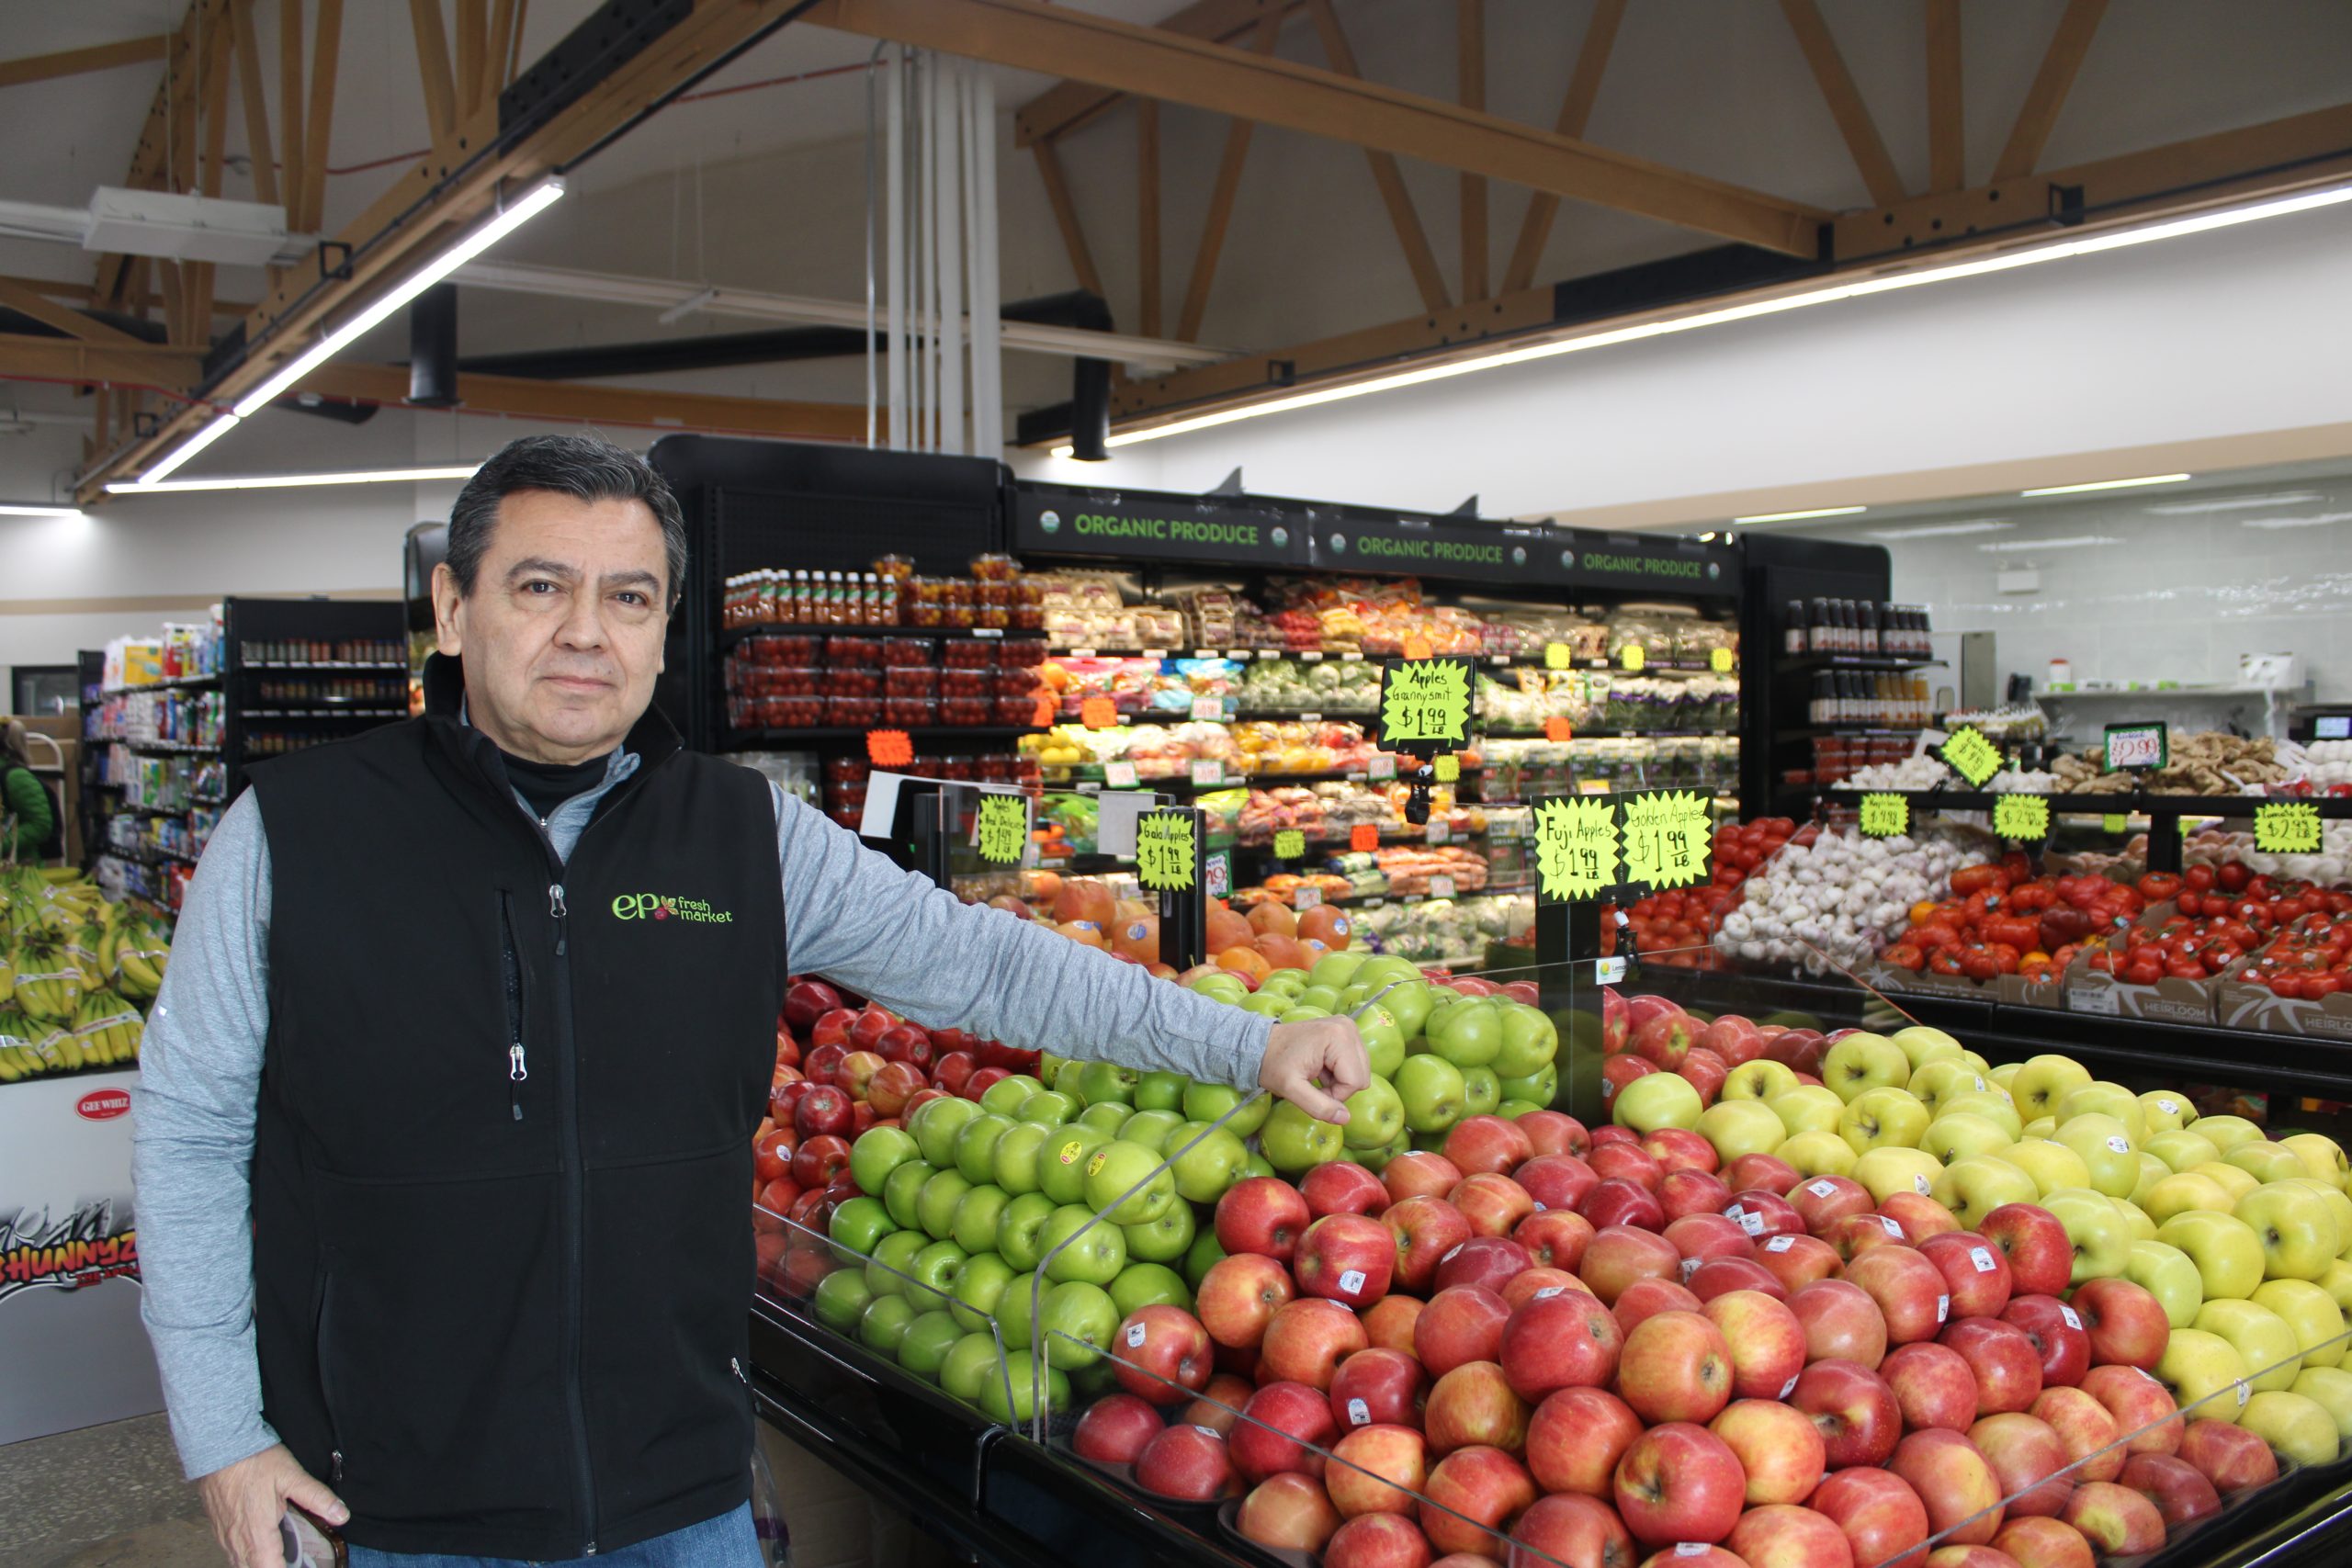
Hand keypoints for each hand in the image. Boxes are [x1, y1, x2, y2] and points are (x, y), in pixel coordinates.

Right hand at [196, 1444, 346, 1567]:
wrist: (219, 1446)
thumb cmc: (254, 1461)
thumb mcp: (292, 1475)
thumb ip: (316, 1498)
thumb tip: (341, 1515)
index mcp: (258, 1534)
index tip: (301, 1565)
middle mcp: (237, 1541)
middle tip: (293, 1560)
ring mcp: (224, 1536)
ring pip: (240, 1563)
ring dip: (259, 1563)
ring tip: (279, 1555)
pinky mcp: (218, 1528)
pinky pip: (231, 1552)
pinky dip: (246, 1555)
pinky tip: (259, 1544)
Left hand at [1258, 1016, 1368, 1124]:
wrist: (1260, 1044)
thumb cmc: (1272, 1064)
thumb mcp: (1291, 1089)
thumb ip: (1318, 1106)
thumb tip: (1345, 1118)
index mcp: (1338, 1037)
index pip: (1356, 1081)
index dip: (1336, 1095)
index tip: (1313, 1090)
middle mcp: (1348, 1028)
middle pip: (1361, 1075)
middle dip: (1339, 1088)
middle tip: (1314, 1084)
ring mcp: (1347, 1028)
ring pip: (1359, 1071)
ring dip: (1339, 1081)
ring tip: (1316, 1075)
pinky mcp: (1344, 1032)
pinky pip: (1354, 1063)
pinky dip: (1338, 1072)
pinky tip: (1320, 1068)